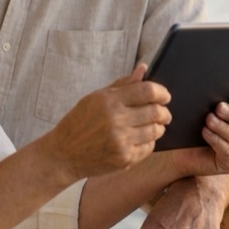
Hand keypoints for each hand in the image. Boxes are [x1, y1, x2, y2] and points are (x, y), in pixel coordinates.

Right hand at [44, 64, 170, 179]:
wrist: (63, 155)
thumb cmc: (78, 123)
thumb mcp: (95, 98)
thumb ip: (122, 85)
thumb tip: (143, 69)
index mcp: (108, 101)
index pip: (147, 91)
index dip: (161, 92)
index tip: (165, 96)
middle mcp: (116, 120)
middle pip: (156, 111)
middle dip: (164, 112)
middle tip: (163, 113)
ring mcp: (121, 141)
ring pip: (156, 130)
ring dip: (158, 127)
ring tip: (152, 126)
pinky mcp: (125, 159)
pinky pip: (149, 147)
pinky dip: (149, 142)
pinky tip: (139, 139)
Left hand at [168, 94, 228, 177]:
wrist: (176, 149)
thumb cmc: (189, 124)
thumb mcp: (199, 106)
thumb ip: (212, 93)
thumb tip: (216, 75)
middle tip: (219, 107)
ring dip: (223, 127)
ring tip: (209, 119)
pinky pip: (228, 152)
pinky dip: (217, 141)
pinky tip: (205, 132)